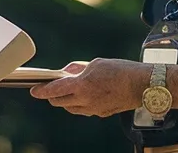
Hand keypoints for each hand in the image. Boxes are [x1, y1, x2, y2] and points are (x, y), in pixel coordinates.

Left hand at [29, 58, 148, 116]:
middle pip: (60, 102)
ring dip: (66, 100)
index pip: (54, 90)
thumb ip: (78, 68)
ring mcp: (94, 110)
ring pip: (71, 108)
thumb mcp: (96, 63)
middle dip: (53, 96)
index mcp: (82, 85)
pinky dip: (80, 103)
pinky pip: (84, 110)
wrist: (143, 85)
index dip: (41, 91)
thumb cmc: (122, 70)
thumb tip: (66, 72)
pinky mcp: (102, 113)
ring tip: (68, 91)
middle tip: (50, 88)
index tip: (34, 90)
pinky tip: (84, 95)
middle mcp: (85, 101)